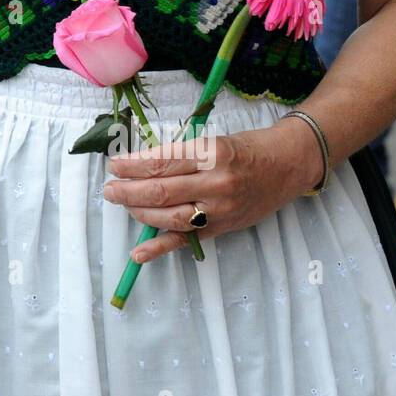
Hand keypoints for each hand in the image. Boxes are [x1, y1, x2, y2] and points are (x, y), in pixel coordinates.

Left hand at [102, 116, 323, 263]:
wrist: (286, 167)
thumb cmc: (246, 149)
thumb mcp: (213, 141)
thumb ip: (181, 154)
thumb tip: (139, 165)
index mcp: (211, 154)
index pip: (162, 162)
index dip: (133, 165)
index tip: (115, 165)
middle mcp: (216, 184)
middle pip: (161, 190)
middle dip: (128, 190)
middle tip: (109, 188)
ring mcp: (219, 210)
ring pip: (169, 216)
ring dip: (139, 212)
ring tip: (121, 203)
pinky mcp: (221, 228)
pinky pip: (185, 241)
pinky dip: (159, 249)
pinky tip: (138, 253)